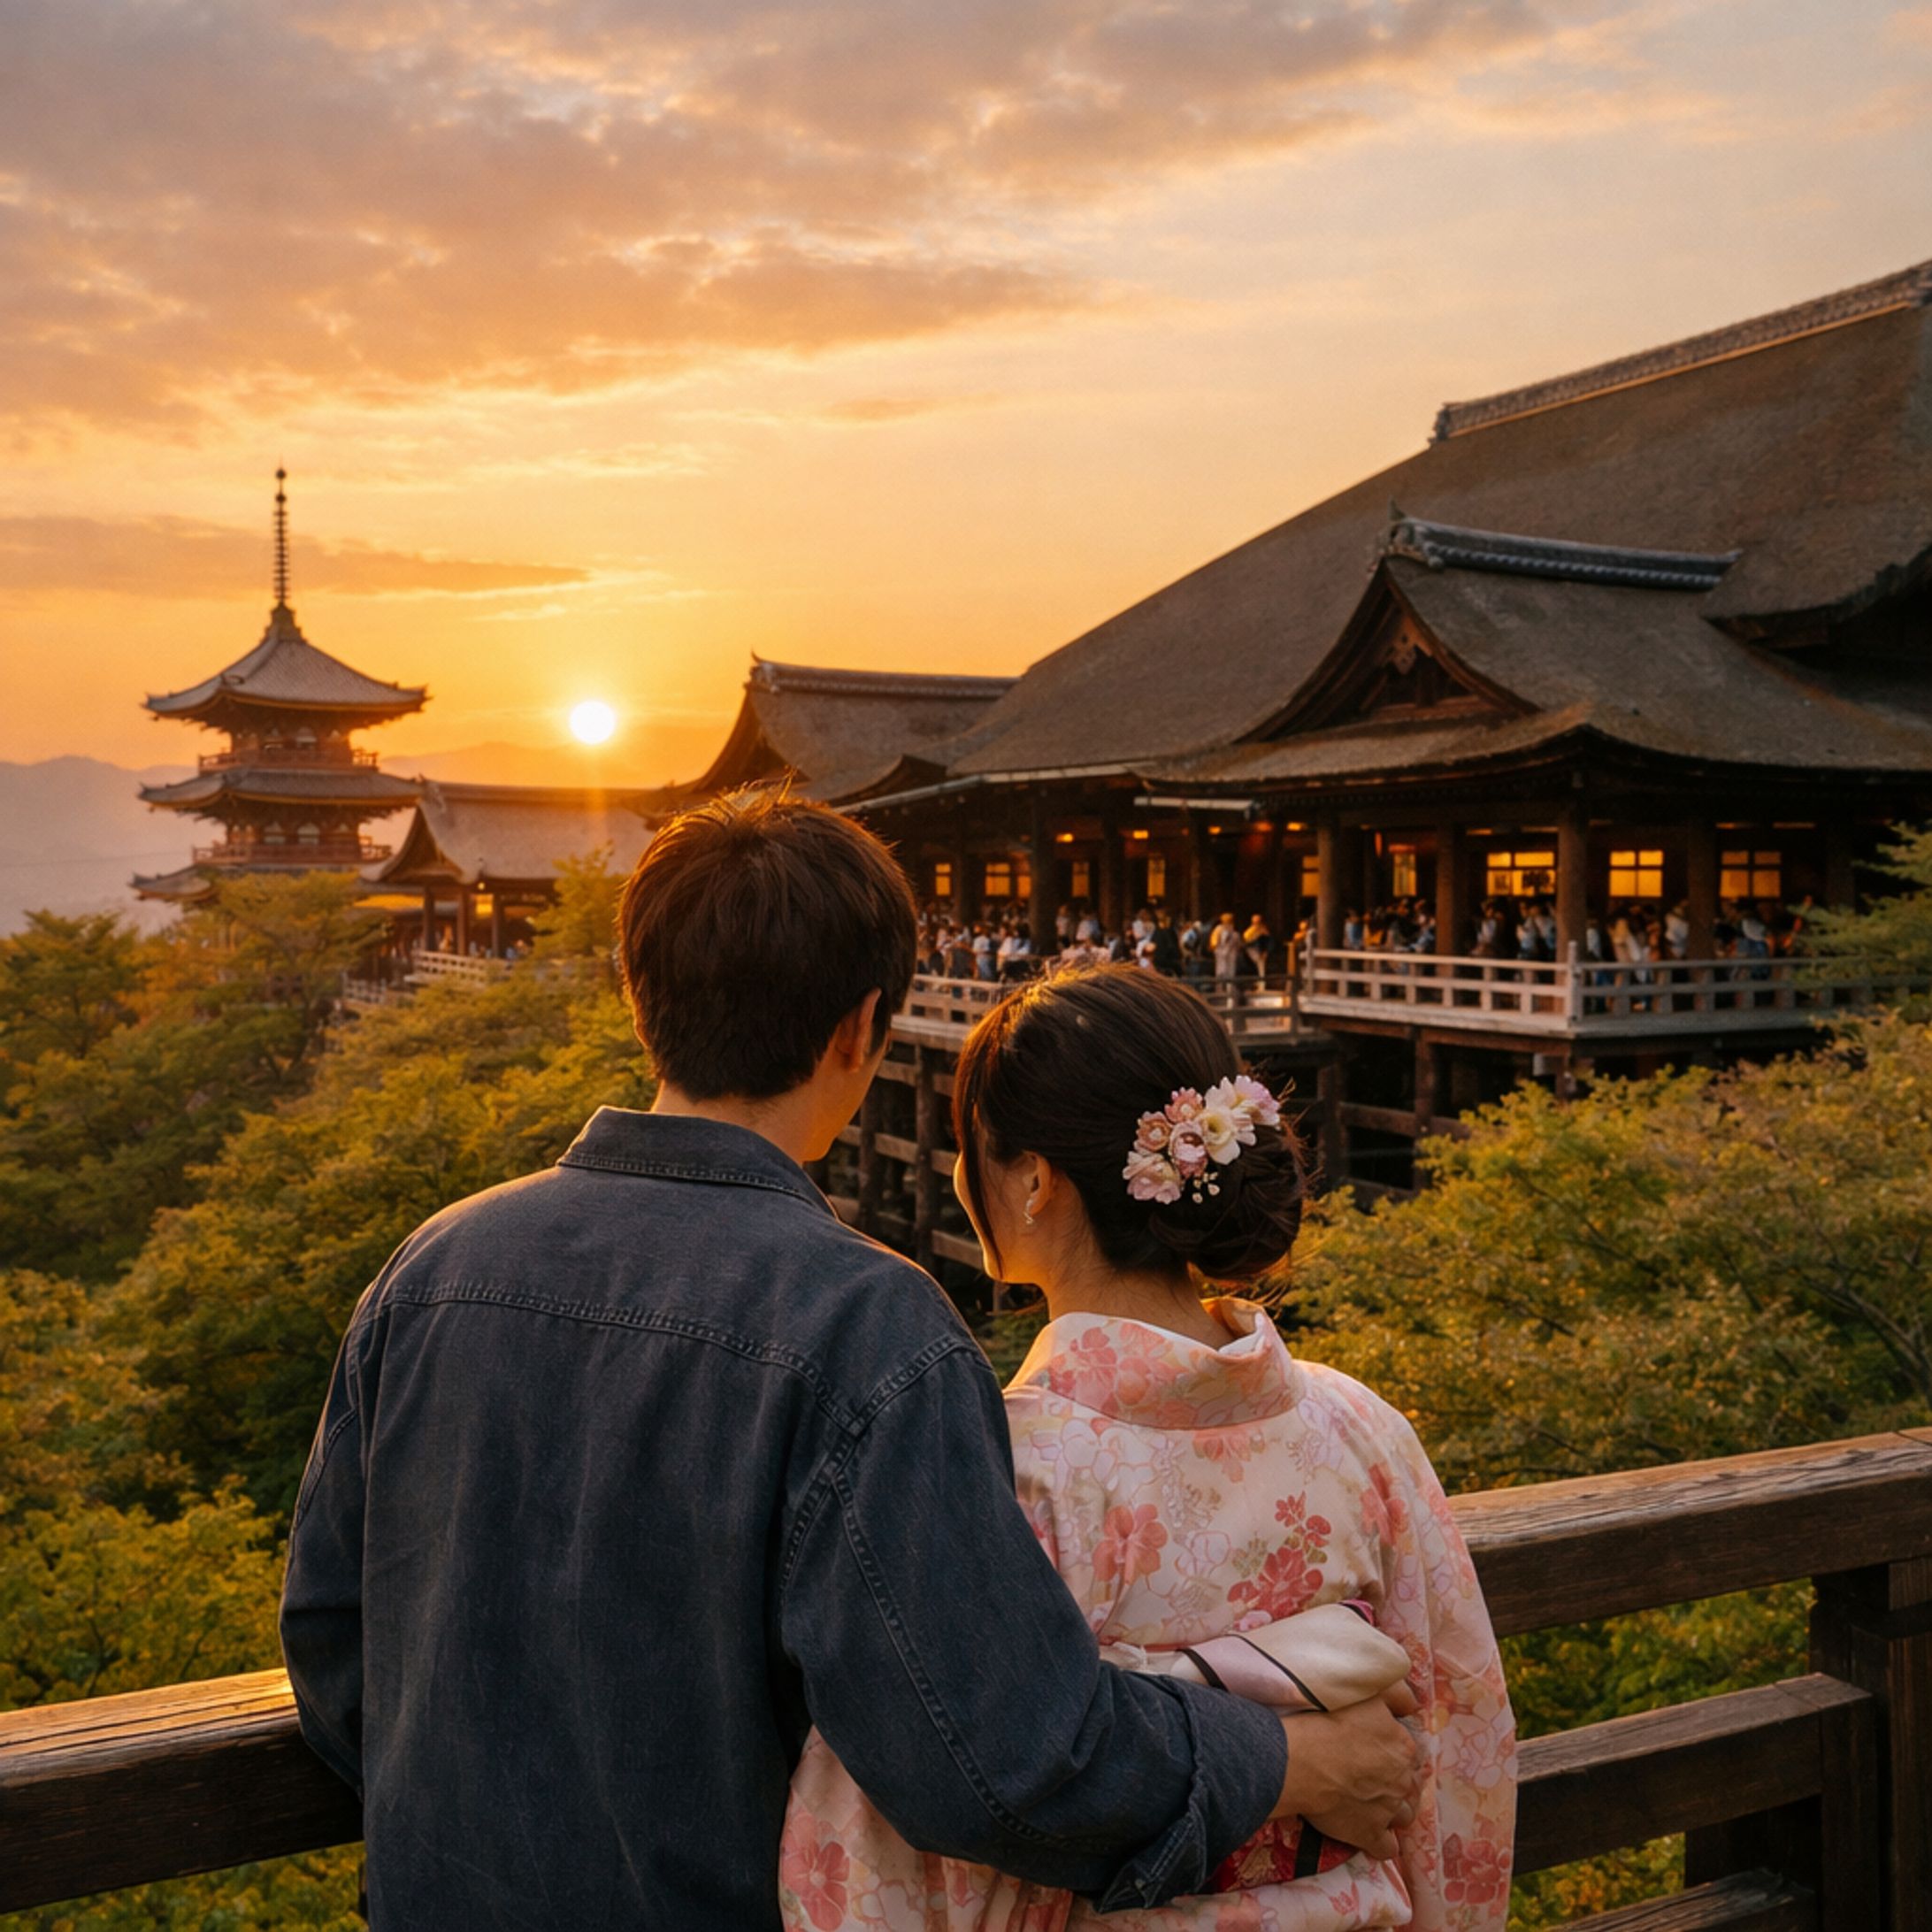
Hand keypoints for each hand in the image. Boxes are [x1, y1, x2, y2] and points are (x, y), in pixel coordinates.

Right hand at [1266, 1684, 1421, 1861]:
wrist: (1298, 1759)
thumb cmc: (1328, 1720)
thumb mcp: (1367, 1693)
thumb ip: (1396, 1694)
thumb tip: (1413, 1704)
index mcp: (1404, 1747)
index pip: (1409, 1752)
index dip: (1393, 1751)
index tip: (1376, 1750)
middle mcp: (1403, 1781)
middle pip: (1409, 1784)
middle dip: (1396, 1781)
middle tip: (1374, 1776)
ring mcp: (1388, 1811)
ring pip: (1404, 1816)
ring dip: (1394, 1811)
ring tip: (1376, 1804)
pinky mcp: (1369, 1835)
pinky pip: (1387, 1847)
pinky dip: (1383, 1843)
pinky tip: (1374, 1834)